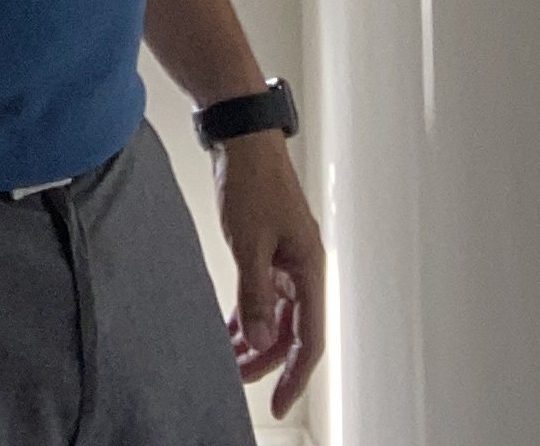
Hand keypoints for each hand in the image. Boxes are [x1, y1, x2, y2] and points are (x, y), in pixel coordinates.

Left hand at [217, 130, 325, 416]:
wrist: (240, 134)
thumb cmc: (251, 179)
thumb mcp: (250, 244)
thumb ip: (256, 295)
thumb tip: (260, 340)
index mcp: (309, 266)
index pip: (309, 337)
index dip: (294, 375)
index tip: (278, 403)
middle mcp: (302, 264)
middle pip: (292, 328)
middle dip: (267, 358)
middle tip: (239, 379)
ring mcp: (285, 255)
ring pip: (276, 313)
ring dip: (256, 337)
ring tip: (230, 358)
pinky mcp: (268, 245)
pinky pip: (263, 292)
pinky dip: (249, 312)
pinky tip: (230, 328)